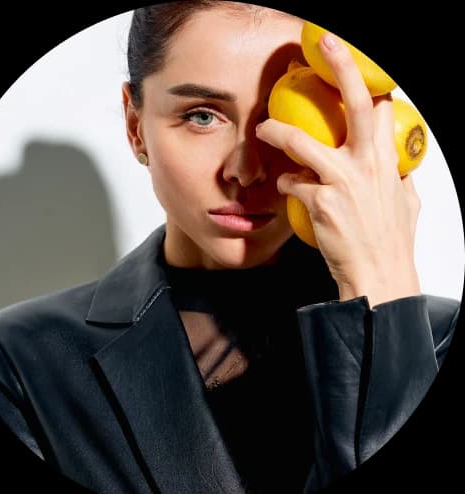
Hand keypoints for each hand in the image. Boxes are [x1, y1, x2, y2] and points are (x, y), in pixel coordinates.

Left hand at [256, 32, 420, 307]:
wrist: (377, 274)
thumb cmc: (390, 241)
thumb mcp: (405, 202)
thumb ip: (396, 178)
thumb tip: (394, 167)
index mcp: (388, 161)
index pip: (383, 108)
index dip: (369, 81)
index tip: (350, 65)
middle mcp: (367, 165)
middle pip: (356, 103)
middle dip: (341, 65)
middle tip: (325, 43)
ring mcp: (342, 182)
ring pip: (302, 141)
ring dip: (278, 131)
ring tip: (264, 130)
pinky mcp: (319, 202)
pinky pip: (291, 182)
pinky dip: (285, 182)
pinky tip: (286, 187)